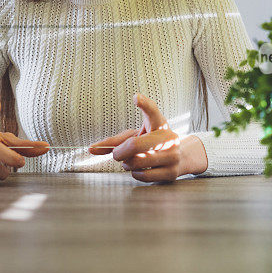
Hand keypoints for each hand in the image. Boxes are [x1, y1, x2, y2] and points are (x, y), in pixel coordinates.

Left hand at [89, 93, 206, 182]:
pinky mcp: (172, 172)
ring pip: (137, 162)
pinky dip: (135, 174)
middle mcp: (169, 137)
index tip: (135, 97)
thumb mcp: (136, 136)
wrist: (181, 157)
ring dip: (127, 164)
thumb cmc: (150, 143)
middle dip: (119, 152)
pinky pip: (142, 175)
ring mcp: (173, 155)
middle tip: (116, 154)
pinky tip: (140, 170)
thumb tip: (90, 149)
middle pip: (135, 144)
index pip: (152, 111)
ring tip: (130, 161)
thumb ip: (114, 142)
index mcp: (159, 123)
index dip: (144, 104)